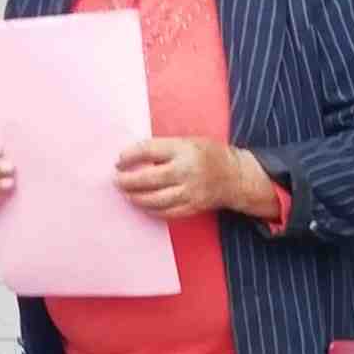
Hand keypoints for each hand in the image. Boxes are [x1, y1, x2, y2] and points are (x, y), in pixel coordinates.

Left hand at [115, 139, 279, 221]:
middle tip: (116, 181)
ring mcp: (191, 191)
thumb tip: (132, 159)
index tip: (119, 161)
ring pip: (155, 199)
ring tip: (126, 194)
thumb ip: (163, 149)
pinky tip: (143, 204)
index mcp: (184, 149)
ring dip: (136, 198)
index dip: (130, 156)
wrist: (236, 175)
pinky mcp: (193, 207)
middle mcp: (187, 170)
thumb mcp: (187, 142)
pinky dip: (151, 210)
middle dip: (128, 181)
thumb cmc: (208, 154)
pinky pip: (166, 212)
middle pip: (149, 179)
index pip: (149, 151)